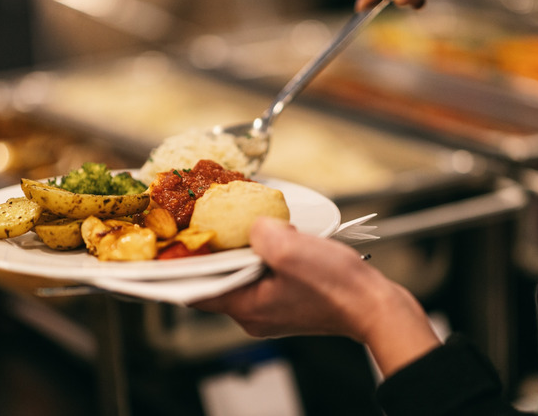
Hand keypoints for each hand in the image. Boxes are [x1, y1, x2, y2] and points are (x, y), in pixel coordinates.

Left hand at [191, 217, 440, 376]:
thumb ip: (260, 232)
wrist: (375, 306)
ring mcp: (270, 310)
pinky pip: (262, 276)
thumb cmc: (337, 286)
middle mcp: (253, 314)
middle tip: (201, 222)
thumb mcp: (291, 249)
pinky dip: (259, 256)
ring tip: (238, 224)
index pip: (195, 290)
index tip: (162, 248)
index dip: (176, 268)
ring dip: (238, 251)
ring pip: (240, 276)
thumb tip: (253, 225)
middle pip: (217, 280)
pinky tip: (271, 236)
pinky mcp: (287, 301)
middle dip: (210, 252)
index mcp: (246, 307)